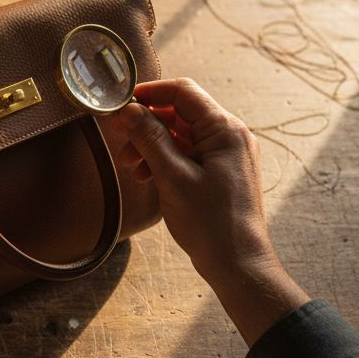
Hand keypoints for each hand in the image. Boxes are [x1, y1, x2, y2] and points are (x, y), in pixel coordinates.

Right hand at [112, 78, 307, 344]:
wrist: (238, 265)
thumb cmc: (210, 223)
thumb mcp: (173, 177)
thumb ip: (150, 138)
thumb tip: (127, 110)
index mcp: (225, 131)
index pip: (183, 92)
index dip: (150, 93)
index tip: (120, 103)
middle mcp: (230, 137)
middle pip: (180, 113)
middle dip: (147, 124)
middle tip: (120, 141)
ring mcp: (227, 155)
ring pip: (181, 135)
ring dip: (153, 144)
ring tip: (132, 166)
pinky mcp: (221, 172)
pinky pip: (188, 154)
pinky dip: (165, 160)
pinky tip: (147, 177)